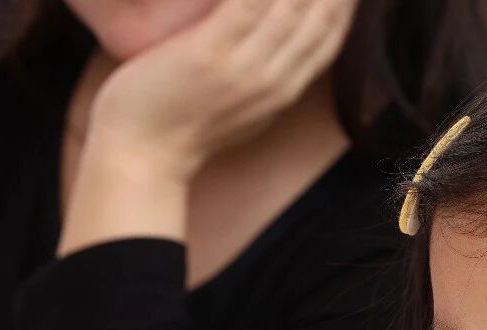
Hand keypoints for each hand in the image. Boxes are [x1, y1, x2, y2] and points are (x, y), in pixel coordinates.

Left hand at [88, 0, 356, 179]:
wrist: (143, 157)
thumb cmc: (181, 129)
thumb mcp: (241, 110)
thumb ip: (266, 80)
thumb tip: (280, 51)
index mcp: (284, 92)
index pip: (330, 38)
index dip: (344, 4)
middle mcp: (275, 81)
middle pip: (321, 19)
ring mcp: (244, 68)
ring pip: (291, 5)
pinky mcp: (209, 54)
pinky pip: (245, 4)